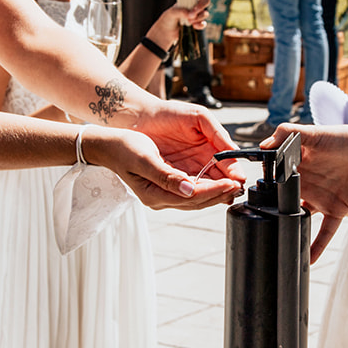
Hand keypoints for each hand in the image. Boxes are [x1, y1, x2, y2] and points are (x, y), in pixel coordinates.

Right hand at [86, 125, 239, 209]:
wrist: (107, 145)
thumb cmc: (124, 147)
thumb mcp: (144, 158)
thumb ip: (167, 176)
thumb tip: (190, 190)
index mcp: (154, 194)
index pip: (192, 197)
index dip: (214, 190)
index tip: (232, 182)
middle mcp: (159, 198)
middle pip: (197, 201)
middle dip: (220, 193)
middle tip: (240, 184)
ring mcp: (162, 194)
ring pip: (196, 198)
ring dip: (216, 191)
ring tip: (235, 184)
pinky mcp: (164, 187)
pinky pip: (190, 191)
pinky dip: (206, 186)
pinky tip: (218, 180)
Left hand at [135, 99, 244, 187]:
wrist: (141, 118)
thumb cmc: (169, 113)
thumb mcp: (199, 117)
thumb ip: (217, 132)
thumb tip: (234, 149)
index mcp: (212, 147)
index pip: (228, 164)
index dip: (234, 172)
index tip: (239, 179)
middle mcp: (201, 162)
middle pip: (219, 179)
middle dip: (226, 186)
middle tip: (233, 191)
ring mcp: (187, 171)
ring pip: (203, 187)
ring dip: (212, 192)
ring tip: (220, 196)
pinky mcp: (172, 178)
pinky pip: (184, 188)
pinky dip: (191, 191)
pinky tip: (198, 194)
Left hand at [151, 1, 208, 43]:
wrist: (166, 32)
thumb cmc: (168, 19)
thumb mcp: (171, 13)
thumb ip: (181, 11)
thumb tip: (191, 14)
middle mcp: (193, 5)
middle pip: (205, 1)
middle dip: (201, 6)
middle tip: (193, 13)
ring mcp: (196, 14)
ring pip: (205, 13)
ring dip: (198, 17)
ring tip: (189, 21)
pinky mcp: (197, 24)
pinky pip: (204, 23)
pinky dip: (200, 25)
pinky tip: (194, 26)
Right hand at [265, 123, 347, 261]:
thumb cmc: (344, 139)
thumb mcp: (313, 132)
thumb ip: (288, 133)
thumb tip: (264, 145)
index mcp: (297, 165)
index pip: (276, 177)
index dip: (265, 184)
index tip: (252, 193)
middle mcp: (306, 183)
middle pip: (284, 200)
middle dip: (272, 210)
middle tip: (259, 220)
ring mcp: (320, 198)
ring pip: (300, 217)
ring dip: (290, 228)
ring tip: (275, 241)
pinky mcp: (335, 210)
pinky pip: (325, 231)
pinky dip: (317, 246)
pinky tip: (307, 260)